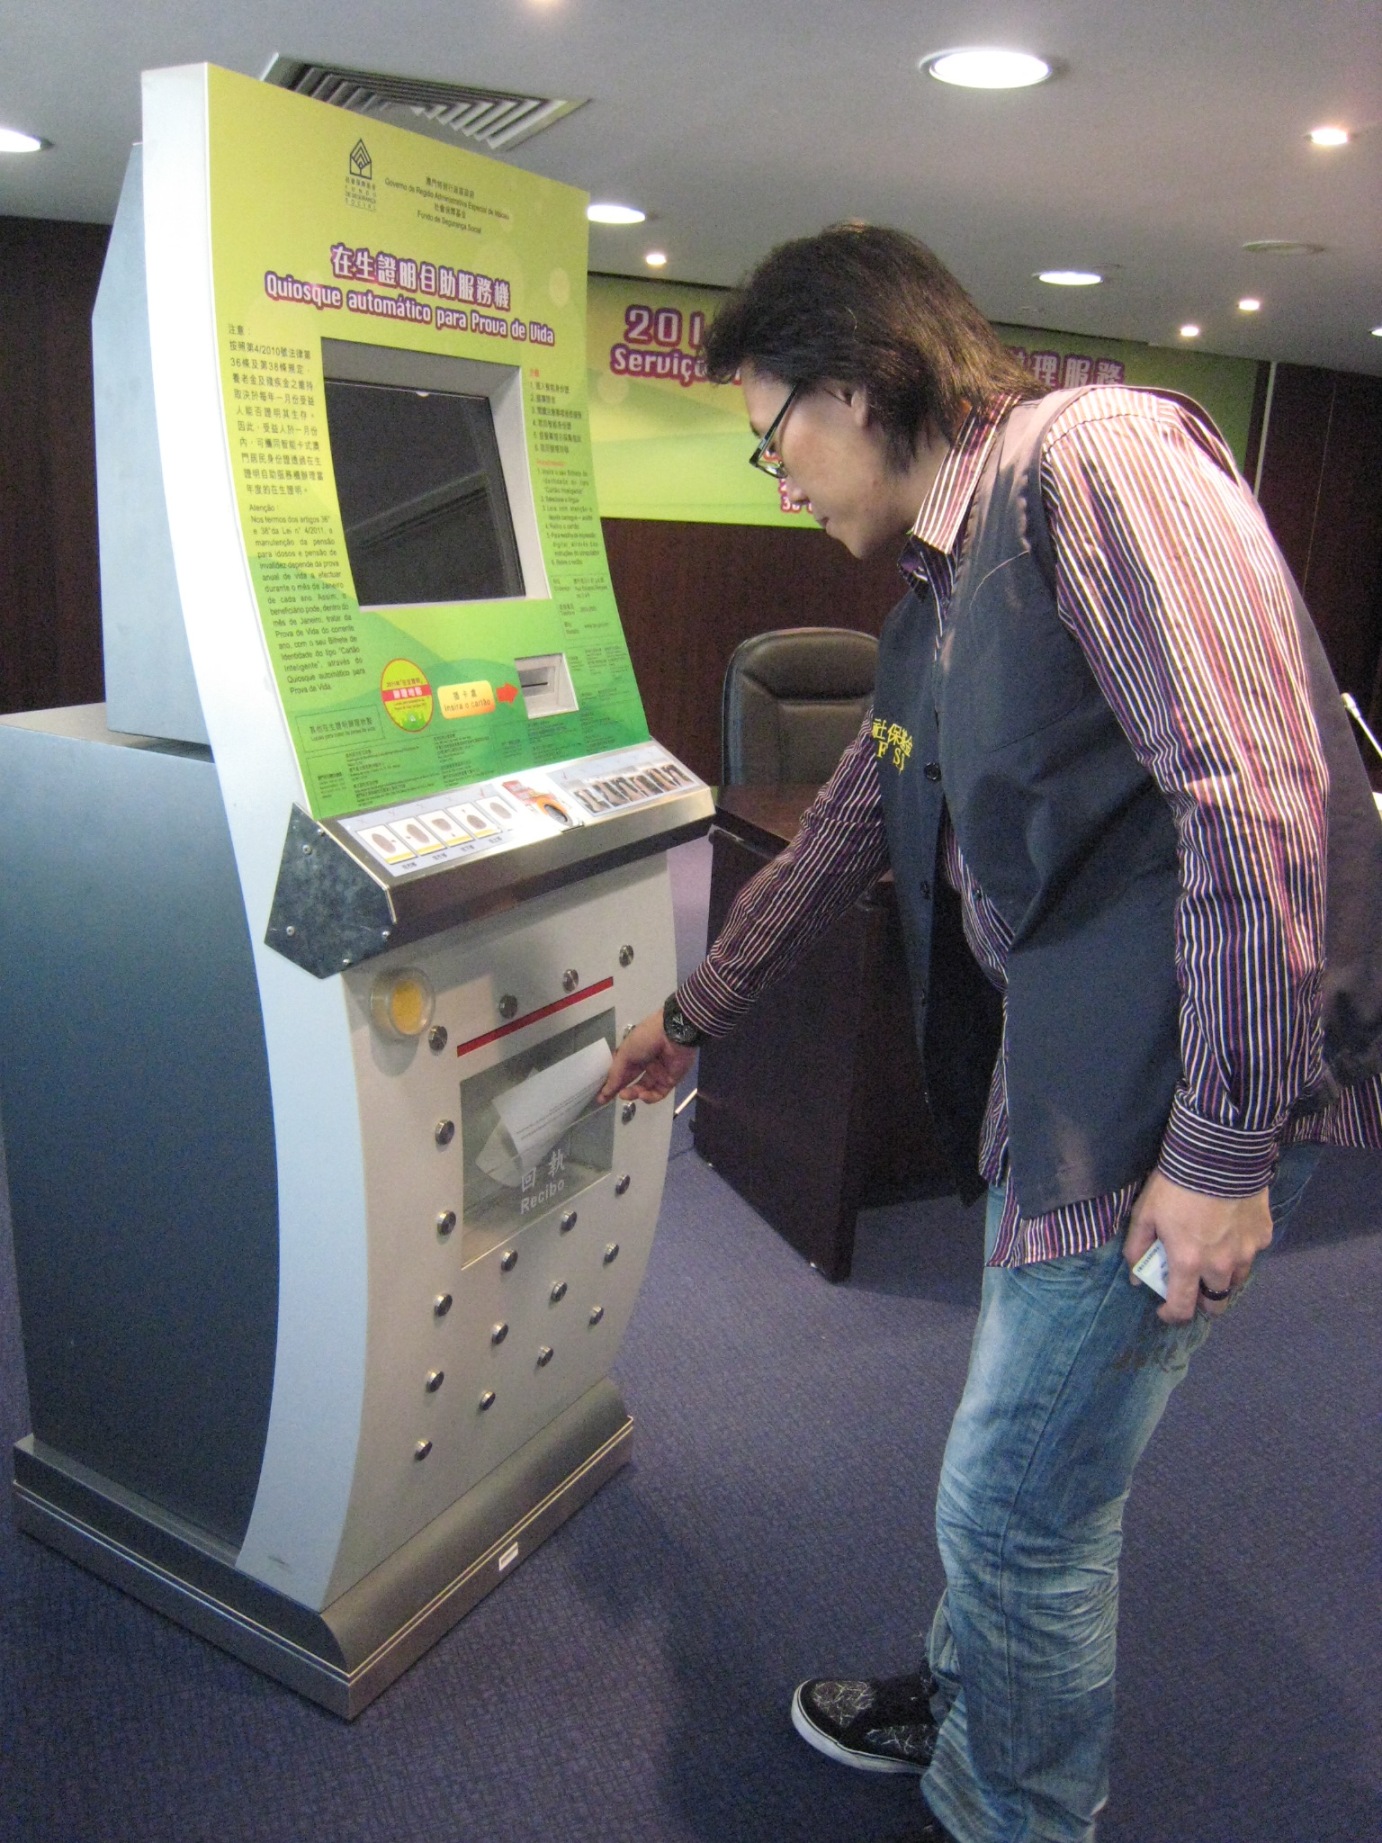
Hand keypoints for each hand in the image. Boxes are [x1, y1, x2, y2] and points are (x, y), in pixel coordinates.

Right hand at [597, 1008, 696, 1105]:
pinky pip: (658, 1093)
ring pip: (644, 1089)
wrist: (674, 1033)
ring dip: (634, 1094)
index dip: (611, 1084)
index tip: (600, 1098)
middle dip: (621, 1091)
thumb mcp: (625, 1053)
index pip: (620, 1072)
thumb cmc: (646, 1039)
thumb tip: (605, 1091)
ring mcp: (658, 1073)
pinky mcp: (670, 1080)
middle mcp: (645, 1064)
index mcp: (633, 1054)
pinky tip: (642, 1095)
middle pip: (631, 1082)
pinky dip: (649, 1097)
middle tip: (609, 1099)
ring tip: (626, 1094)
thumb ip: (616, 1073)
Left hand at [1124, 1170, 1272, 1322]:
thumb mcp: (1145, 1213)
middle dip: (1202, 1300)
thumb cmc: (1175, 1184)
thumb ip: (1137, 1248)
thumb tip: (1136, 1277)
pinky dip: (1241, 1250)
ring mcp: (1247, 1252)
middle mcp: (1221, 1265)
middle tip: (1192, 1284)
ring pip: (1236, 1280)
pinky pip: (1252, 1253)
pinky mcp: (1264, 1235)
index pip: (1183, 1308)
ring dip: (1223, 1277)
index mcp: (1188, 1263)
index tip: (1165, 1309)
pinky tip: (1231, 1229)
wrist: (1219, 1153)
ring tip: (1212, 1257)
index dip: (1172, 1315)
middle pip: (1216, 1302)